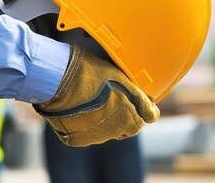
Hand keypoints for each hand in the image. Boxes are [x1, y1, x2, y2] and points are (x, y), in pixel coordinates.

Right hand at [34, 46, 159, 146]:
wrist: (60, 79)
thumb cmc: (94, 75)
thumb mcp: (123, 81)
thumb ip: (140, 100)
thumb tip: (153, 114)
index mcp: (130, 120)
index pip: (141, 122)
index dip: (136, 109)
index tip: (130, 100)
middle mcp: (114, 133)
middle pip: (123, 128)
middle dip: (121, 116)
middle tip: (109, 97)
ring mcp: (95, 138)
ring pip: (104, 131)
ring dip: (103, 120)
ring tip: (92, 100)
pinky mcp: (77, 140)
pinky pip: (85, 134)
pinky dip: (84, 124)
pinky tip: (79, 108)